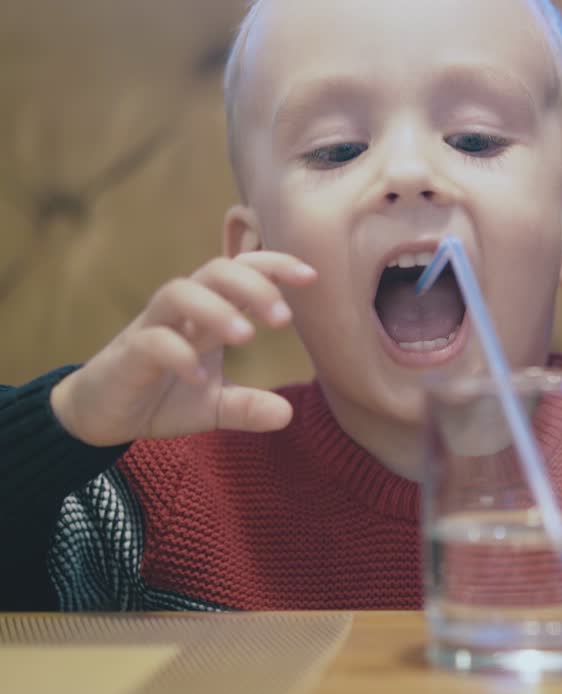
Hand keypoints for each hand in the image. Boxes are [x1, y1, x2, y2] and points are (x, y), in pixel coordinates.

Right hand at [50, 252, 316, 446]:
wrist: (102, 414)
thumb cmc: (163, 396)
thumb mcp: (215, 407)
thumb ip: (249, 406)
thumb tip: (287, 414)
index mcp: (208, 313)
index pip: (242, 270)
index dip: (275, 266)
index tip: (312, 278)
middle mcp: (182, 312)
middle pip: (215, 271)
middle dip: (253, 286)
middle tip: (284, 320)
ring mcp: (152, 328)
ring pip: (179, 292)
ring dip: (216, 310)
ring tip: (247, 338)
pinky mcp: (128, 354)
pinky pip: (151, 341)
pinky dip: (179, 355)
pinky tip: (200, 379)